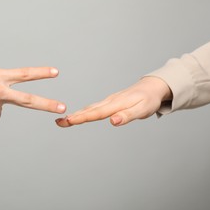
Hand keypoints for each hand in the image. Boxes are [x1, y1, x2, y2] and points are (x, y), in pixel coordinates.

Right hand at [56, 77, 171, 126]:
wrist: (151, 87)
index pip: (96, 113)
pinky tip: (78, 115)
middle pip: (88, 111)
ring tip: (62, 121)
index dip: (82, 118)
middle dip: (73, 117)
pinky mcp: (109, 102)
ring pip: (89, 109)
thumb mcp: (142, 110)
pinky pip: (93, 108)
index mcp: (116, 104)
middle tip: (58, 122)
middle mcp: (109, 102)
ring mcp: (108, 101)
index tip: (68, 121)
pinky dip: (83, 112)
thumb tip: (113, 122)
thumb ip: (127, 116)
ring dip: (76, 115)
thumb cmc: (148, 100)